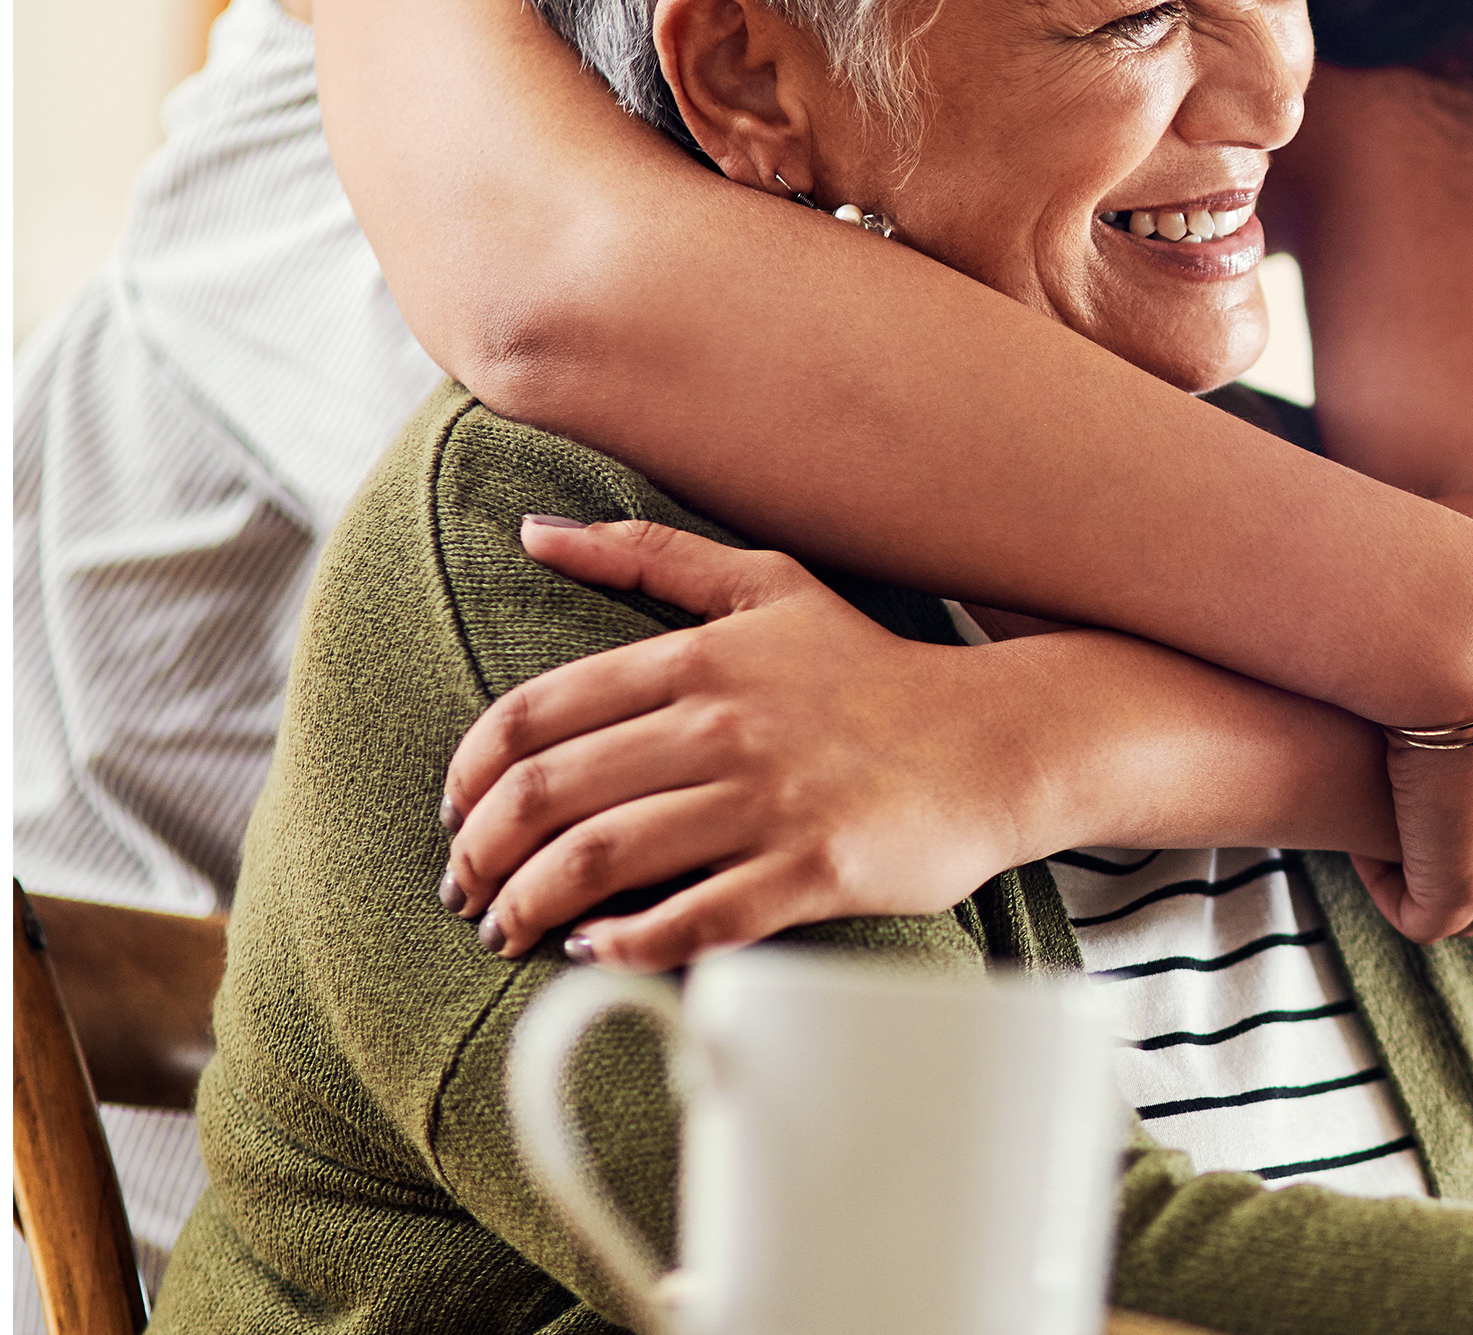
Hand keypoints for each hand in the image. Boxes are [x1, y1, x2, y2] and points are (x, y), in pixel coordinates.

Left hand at [446, 518, 1059, 969]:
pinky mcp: (815, 870)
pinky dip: (625, 943)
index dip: (469, 775)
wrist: (1005, 740)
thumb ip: (650, 555)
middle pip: (550, 796)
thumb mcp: (768, 588)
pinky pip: (693, 918)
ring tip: (509, 930)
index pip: (533, 718)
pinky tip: (597, 951)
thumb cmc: (876, 672)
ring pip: (602, 860)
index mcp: (698, 660)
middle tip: (467, 890)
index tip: (457, 815)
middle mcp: (724, 727)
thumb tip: (534, 531)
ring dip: (530, 906)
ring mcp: (771, 801)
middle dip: (480, 854)